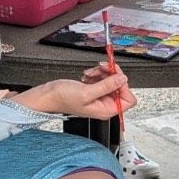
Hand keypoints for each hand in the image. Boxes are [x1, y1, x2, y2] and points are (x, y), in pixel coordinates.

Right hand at [18, 66, 135, 120]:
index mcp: (106, 110)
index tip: (115, 75)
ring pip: (111, 80)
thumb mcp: (86, 92)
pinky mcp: (94, 90)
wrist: (49, 96)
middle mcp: (105, 105)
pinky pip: (103, 78)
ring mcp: (100, 97)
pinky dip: (97, 73)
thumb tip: (122, 79)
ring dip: (102, 73)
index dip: (124, 85)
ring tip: (91, 73)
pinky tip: (88, 75)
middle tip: (103, 68)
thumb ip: (106, 86)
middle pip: (120, 87)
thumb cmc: (63, 99)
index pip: (128, 99)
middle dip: (111, 75)